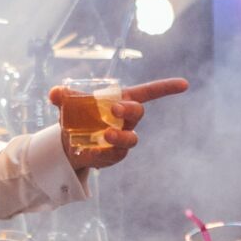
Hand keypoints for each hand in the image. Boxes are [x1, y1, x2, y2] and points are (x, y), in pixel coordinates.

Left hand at [51, 78, 189, 172]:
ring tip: (106, 135)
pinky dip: (102, 153)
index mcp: (120, 100)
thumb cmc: (77, 116)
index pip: (149, 92)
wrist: (68, 142)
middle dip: (130, 109)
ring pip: (132, 138)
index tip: (184, 84)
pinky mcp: (114, 155)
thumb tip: (55, 93)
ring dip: (121, 136)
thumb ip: (63, 97)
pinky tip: (88, 151)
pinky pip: (114, 155)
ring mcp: (122, 138)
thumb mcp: (68, 104)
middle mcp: (126, 119)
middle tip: (114, 109)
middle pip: (138, 112)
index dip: (166, 88)